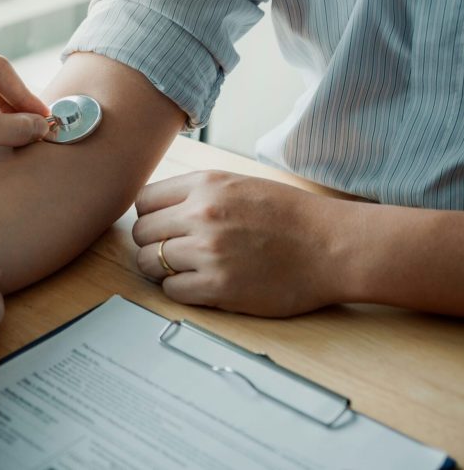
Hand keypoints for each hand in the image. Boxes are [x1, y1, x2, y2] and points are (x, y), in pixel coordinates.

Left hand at [132, 171, 344, 316]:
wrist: (333, 246)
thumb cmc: (291, 217)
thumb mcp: (238, 184)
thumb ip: (197, 193)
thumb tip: (156, 208)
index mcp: (206, 184)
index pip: (143, 201)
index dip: (149, 217)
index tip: (161, 227)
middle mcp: (202, 214)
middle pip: (142, 233)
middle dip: (152, 244)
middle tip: (172, 252)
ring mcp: (208, 251)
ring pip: (149, 262)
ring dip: (161, 269)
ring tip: (186, 269)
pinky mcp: (218, 286)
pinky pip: (171, 290)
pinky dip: (179, 289)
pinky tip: (200, 284)